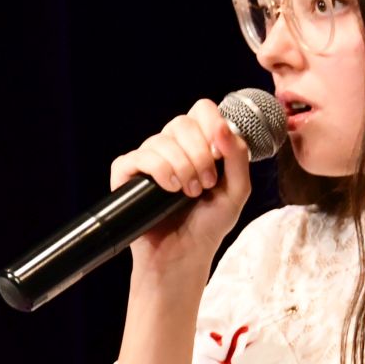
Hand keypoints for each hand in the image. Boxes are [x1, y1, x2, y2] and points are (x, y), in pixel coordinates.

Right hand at [111, 97, 254, 279]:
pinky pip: (137, 157)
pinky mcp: (127, 174)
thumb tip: (224, 126)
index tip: (219, 153)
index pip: (201, 110)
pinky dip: (158, 170)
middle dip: (200, 154)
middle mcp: (172, 146)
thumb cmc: (209, 223)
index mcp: (199, 144)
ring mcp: (148, 158)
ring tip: (189, 193)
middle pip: (181, 122)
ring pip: (160, 141)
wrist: (184, 254)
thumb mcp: (236, 191)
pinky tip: (169, 189)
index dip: (211, 124)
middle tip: (207, 184)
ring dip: (182, 167)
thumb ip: (237, 157)